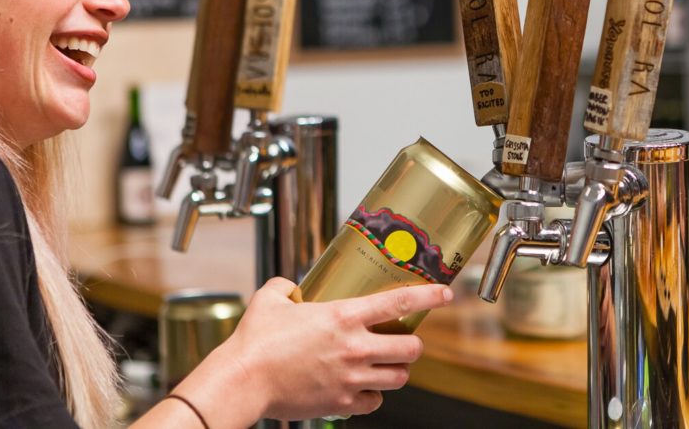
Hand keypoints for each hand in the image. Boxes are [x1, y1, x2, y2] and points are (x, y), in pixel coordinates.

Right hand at [222, 278, 452, 421]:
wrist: (243, 381)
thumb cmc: (254, 341)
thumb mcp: (271, 299)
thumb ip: (285, 286)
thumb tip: (289, 286)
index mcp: (343, 316)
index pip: (399, 301)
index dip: (428, 295)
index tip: (446, 293)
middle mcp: (354, 346)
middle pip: (411, 348)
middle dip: (413, 345)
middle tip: (405, 342)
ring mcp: (351, 377)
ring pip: (399, 377)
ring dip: (397, 370)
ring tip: (385, 365)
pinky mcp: (341, 402)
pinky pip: (375, 402)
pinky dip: (374, 396)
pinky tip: (363, 388)